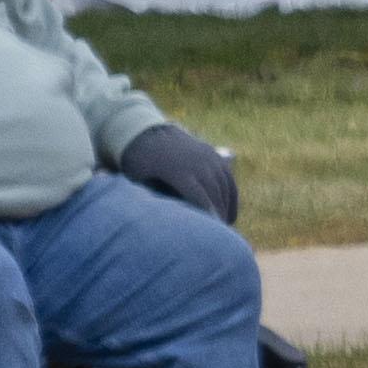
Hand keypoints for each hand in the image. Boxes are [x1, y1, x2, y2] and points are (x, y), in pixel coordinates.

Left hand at [115, 124, 237, 223]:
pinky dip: (230, 196)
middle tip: (219, 236)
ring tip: (224, 227)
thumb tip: (161, 222)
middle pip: (215, 194)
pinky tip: (229, 212)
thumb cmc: (137, 162)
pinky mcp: (213, 155)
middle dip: (218, 215)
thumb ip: (151, 198)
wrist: (145, 132)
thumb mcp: (137, 180)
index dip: (208, 216)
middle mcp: (199, 162)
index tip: (211, 232)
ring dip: (226, 207)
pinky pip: (228, 178)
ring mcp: (208, 157)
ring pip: (224, 187)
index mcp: (179, 170)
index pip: (200, 197)